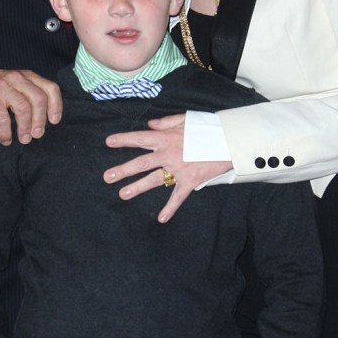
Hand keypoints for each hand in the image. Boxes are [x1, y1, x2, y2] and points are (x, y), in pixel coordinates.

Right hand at [0, 69, 61, 144]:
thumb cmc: (5, 90)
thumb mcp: (22, 87)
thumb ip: (35, 96)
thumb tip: (50, 120)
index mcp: (30, 77)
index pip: (50, 88)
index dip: (56, 105)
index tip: (54, 121)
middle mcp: (19, 79)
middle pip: (38, 99)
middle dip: (40, 120)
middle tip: (38, 134)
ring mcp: (4, 86)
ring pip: (23, 107)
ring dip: (25, 127)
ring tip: (24, 139)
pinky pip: (2, 117)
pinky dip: (5, 132)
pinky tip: (6, 140)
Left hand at [104, 114, 231, 222]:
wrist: (229, 140)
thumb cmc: (208, 128)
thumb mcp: (186, 119)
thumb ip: (165, 122)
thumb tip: (149, 125)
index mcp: (166, 138)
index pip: (140, 138)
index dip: (124, 140)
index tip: (108, 142)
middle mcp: (169, 154)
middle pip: (141, 163)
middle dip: (123, 169)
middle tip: (108, 177)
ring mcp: (179, 168)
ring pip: (154, 180)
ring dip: (138, 187)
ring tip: (123, 194)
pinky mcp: (190, 180)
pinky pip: (178, 196)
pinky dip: (170, 208)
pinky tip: (161, 218)